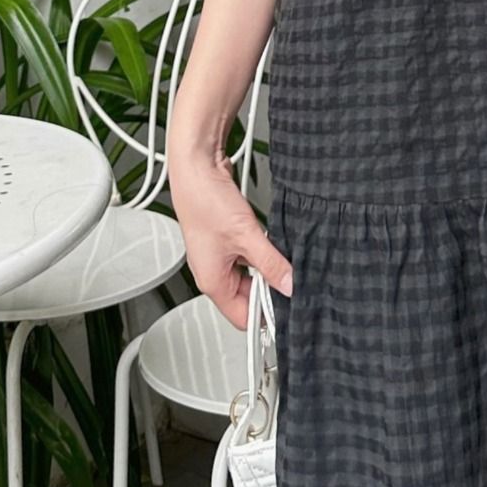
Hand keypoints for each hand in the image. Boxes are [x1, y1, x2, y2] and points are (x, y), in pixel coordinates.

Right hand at [168, 152, 294, 330]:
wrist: (196, 169)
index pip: (243, 317)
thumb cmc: (205, 200)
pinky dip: (262, 253)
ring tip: (279, 256)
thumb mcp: (246, 236)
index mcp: (212, 281)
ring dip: (267, 268)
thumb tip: (289, 284)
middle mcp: (213, 273)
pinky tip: (272, 242)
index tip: (289, 309)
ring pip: (251, 275)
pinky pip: (249, 256)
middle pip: (249, 297)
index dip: (266, 317)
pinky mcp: (227, 240)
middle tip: (291, 279)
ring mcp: (219, 256)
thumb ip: (271, 263)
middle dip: (270, 289)